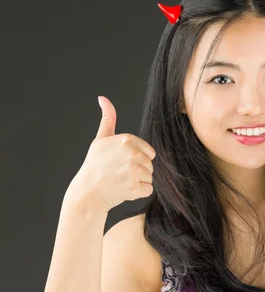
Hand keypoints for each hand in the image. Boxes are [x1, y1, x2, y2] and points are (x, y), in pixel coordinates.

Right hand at [68, 96, 156, 212]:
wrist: (88, 192)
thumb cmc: (95, 166)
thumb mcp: (100, 139)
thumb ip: (108, 119)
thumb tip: (103, 98)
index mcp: (127, 140)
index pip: (149, 152)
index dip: (137, 159)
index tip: (121, 162)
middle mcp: (132, 153)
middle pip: (150, 165)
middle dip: (138, 171)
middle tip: (119, 173)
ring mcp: (134, 171)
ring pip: (150, 177)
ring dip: (138, 182)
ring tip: (121, 181)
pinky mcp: (135, 187)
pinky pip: (148, 190)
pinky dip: (138, 193)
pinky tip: (124, 190)